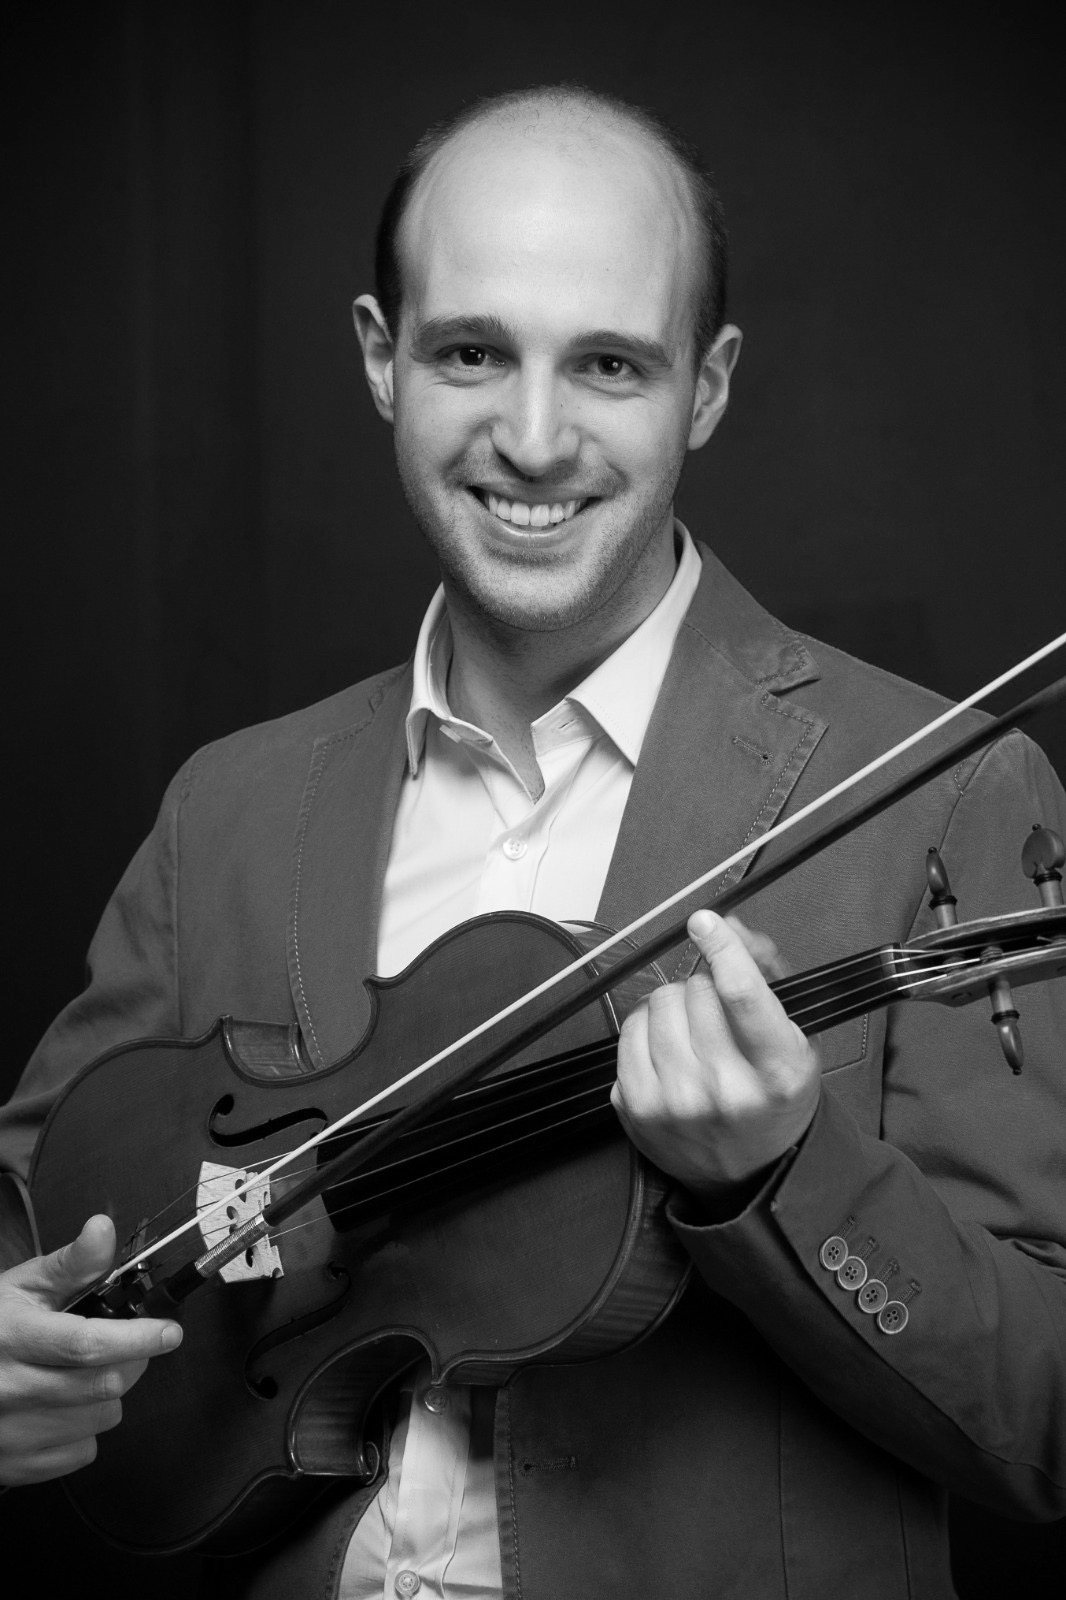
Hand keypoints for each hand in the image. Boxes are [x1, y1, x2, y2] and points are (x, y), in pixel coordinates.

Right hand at [0, 1214, 181, 1485]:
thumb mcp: (25, 1285)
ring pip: (99, 1419)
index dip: (137, 1338)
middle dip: (132, 1360)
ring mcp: (11, 1433)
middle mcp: (9, 1389)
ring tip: (85, 1372)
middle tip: (128, 1344)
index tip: (169, 1333)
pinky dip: (86, 1429)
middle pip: (101, 1385)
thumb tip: (102, 1228)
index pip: (86, 1344)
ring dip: (108, 1394)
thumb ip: (72, 1263)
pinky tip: (66, 1405)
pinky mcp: (15, 1464)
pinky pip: (81, 1452)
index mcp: (14, 1337)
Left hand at [612, 910, 820, 1197]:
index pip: (741, 995)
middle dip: (705, 988)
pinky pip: (629, 1032)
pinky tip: (667, 1050)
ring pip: (657, 1005)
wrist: (751, 1173)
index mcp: (776, 1072)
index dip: (721, 948)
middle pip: (695, 992)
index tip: (705, 921)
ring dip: (673, 1006)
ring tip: (693, 1034)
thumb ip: (766, 977)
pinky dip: (645, 1029)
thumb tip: (730, 927)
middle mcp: (726, 1090)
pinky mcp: (637, 1108)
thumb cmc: (774, 1100)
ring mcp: (676, 1102)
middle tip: (716, 1014)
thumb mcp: (794, 1041)